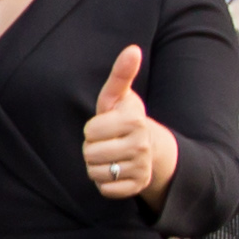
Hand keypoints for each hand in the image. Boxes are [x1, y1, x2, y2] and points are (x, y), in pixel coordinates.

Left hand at [80, 42, 177, 204]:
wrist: (148, 146)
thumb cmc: (124, 117)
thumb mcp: (119, 96)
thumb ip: (121, 73)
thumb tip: (132, 49)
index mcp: (135, 121)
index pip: (90, 131)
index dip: (92, 129)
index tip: (104, 126)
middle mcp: (141, 146)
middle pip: (90, 153)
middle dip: (91, 148)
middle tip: (106, 142)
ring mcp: (142, 168)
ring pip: (95, 172)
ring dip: (95, 165)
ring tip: (109, 155)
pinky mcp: (137, 187)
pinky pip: (105, 189)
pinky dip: (104, 182)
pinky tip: (114, 170)